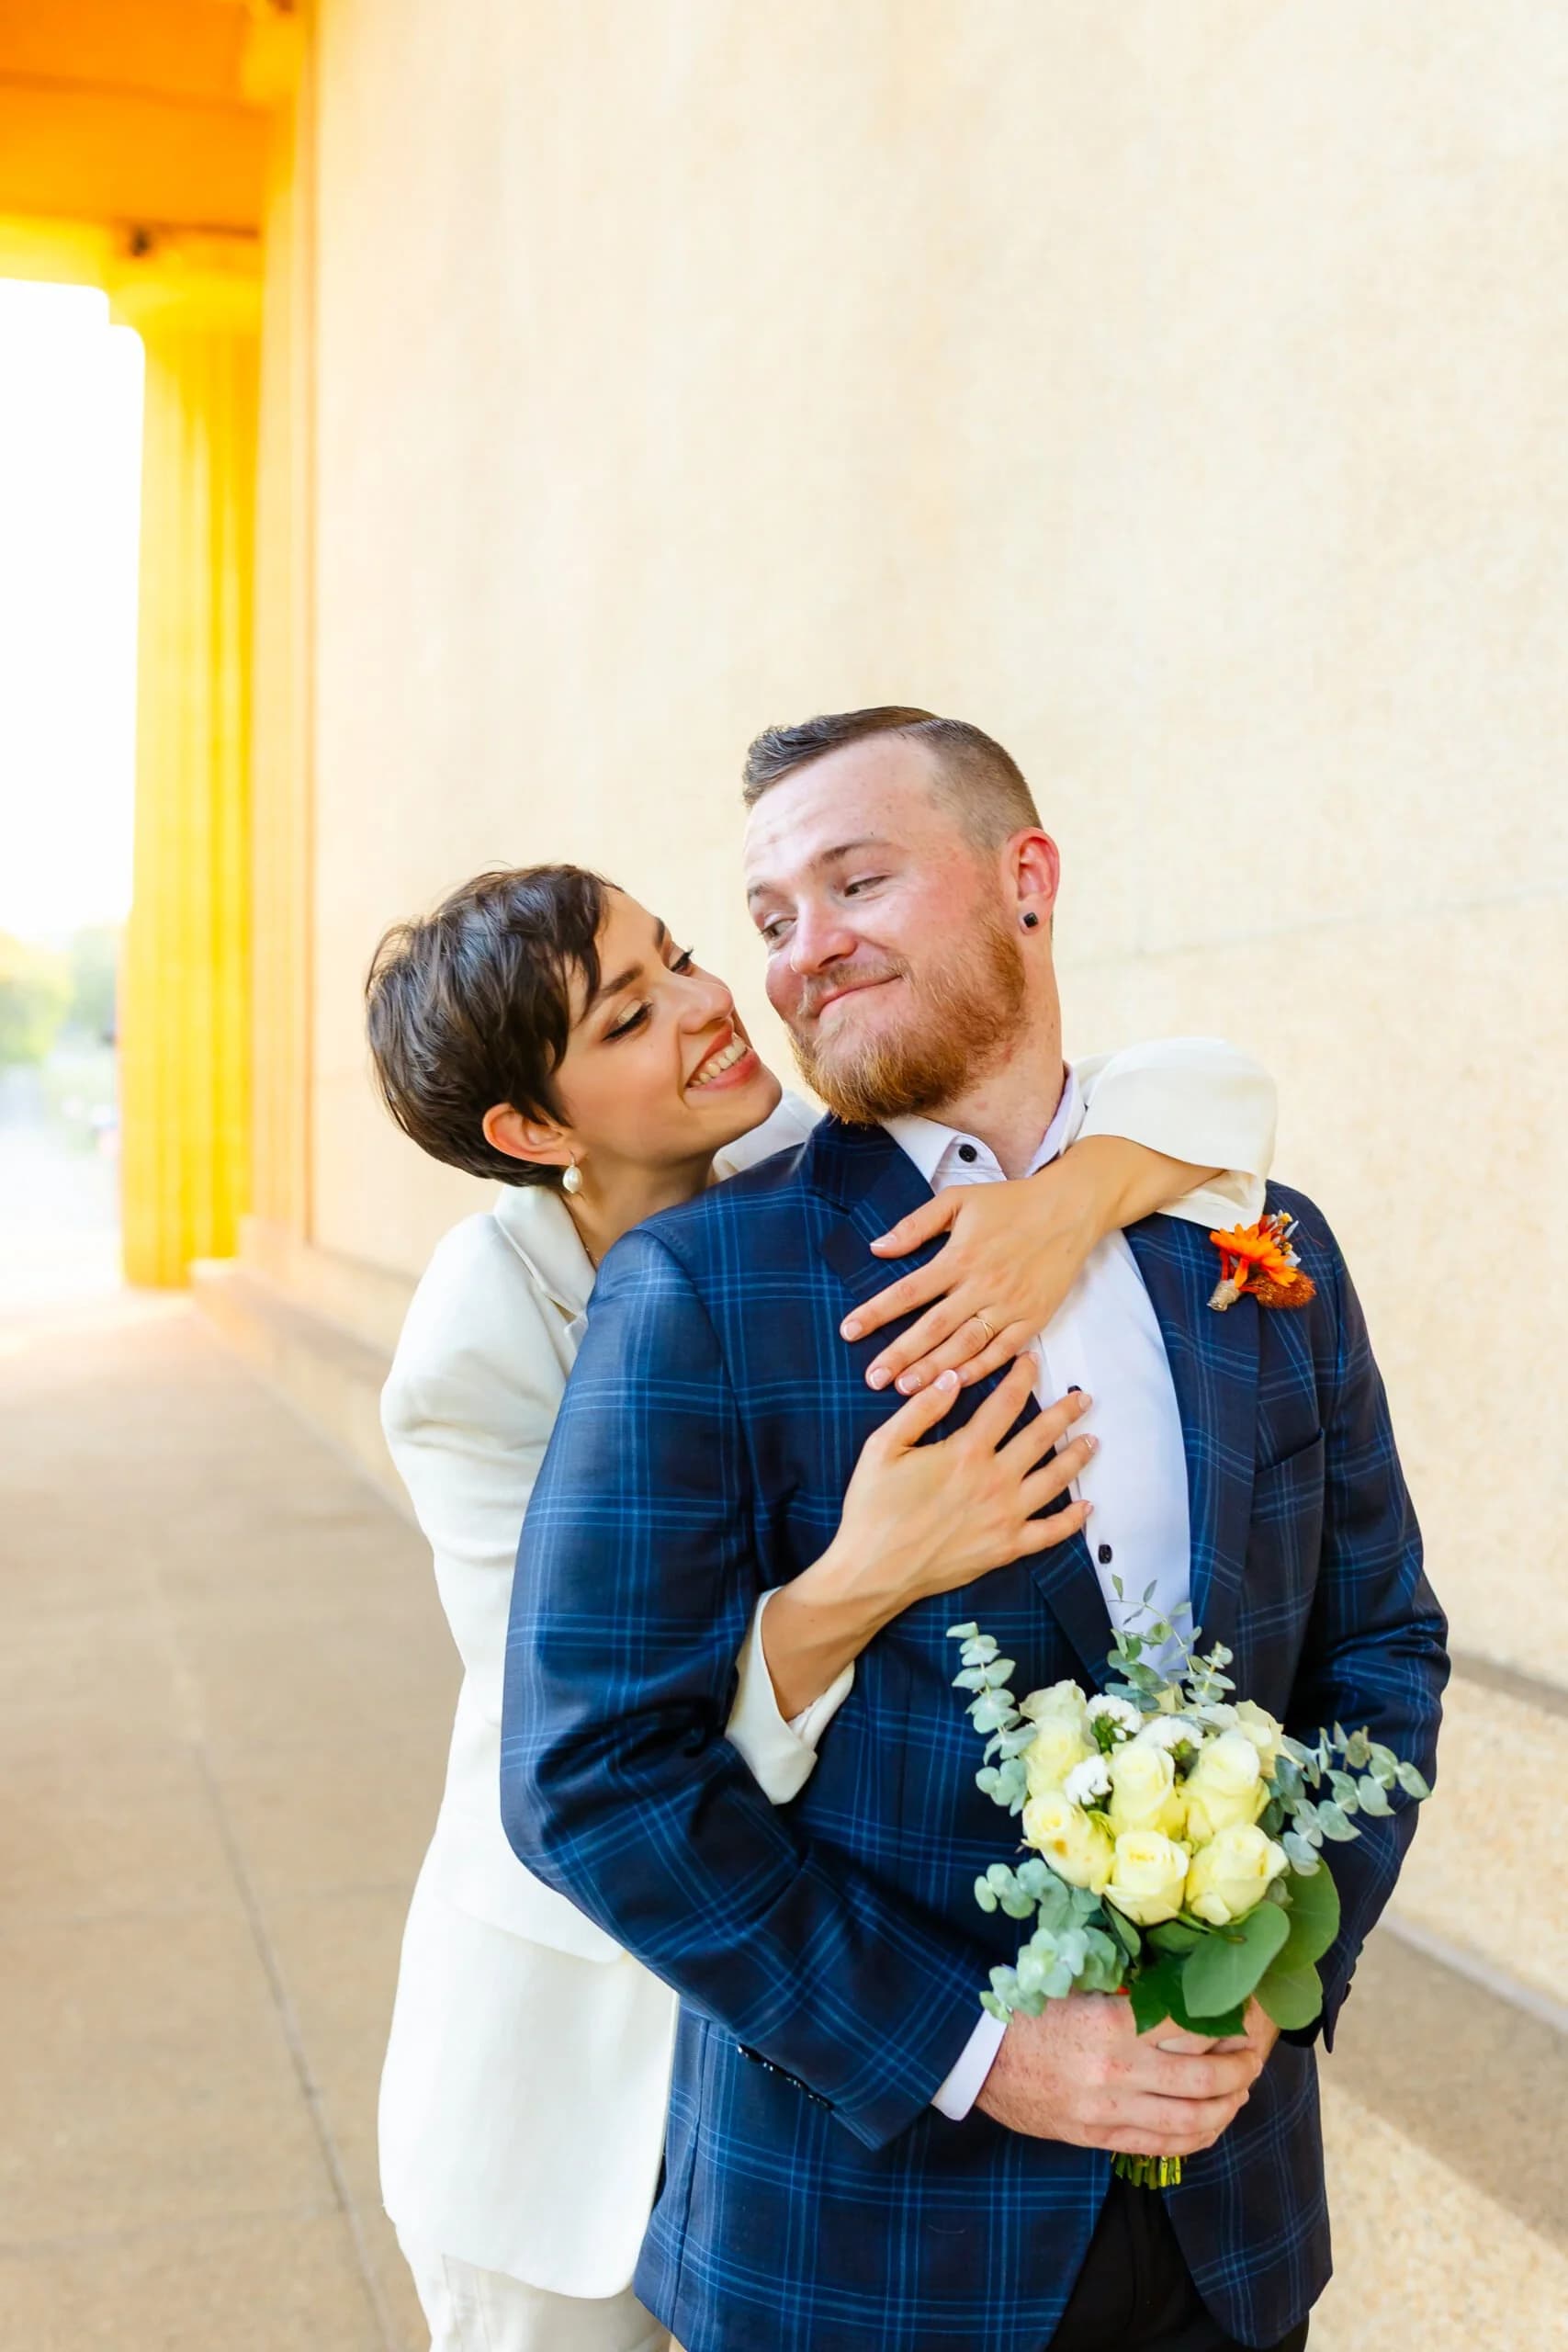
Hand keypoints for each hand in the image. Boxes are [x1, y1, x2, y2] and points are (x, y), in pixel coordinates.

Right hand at [757, 1362, 1094, 1718]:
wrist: (873, 1571)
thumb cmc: (873, 1507)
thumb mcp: (882, 1447)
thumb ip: (921, 1410)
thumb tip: (953, 1377)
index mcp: (966, 1451)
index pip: (1005, 1404)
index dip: (1022, 1378)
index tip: (1033, 1360)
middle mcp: (994, 1481)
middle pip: (1040, 1438)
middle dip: (1064, 1414)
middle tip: (1083, 1399)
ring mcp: (1005, 1516)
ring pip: (1054, 1480)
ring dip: (1076, 1457)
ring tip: (1092, 1440)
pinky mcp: (1006, 1548)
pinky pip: (1049, 1533)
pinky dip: (1072, 1520)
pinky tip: (1086, 1507)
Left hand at [844, 1138, 1212, 1395]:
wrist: (1071, 1209)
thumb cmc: (1011, 1202)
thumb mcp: (958, 1200)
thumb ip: (916, 1225)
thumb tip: (878, 1248)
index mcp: (960, 1257)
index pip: (909, 1291)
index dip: (877, 1312)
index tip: (849, 1331)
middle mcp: (982, 1285)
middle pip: (934, 1328)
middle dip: (900, 1355)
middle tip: (872, 1378)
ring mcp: (1010, 1306)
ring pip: (966, 1346)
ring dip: (934, 1370)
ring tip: (904, 1390)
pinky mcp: (1033, 1320)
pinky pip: (1002, 1352)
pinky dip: (979, 1370)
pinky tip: (955, 1385)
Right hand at [975, 1991, 1267, 2157]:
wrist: (978, 2058)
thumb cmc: (1029, 2013)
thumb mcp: (1079, 1989)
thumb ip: (1129, 1994)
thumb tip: (1183, 1987)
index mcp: (1112, 2022)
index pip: (1191, 2025)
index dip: (1227, 2019)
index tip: (1247, 2010)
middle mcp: (1118, 2070)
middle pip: (1203, 2076)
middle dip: (1241, 2066)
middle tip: (1255, 2054)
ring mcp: (1110, 2110)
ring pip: (1192, 2117)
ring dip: (1228, 2104)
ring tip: (1242, 2088)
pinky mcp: (1099, 2137)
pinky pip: (1163, 2145)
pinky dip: (1198, 2137)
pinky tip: (1214, 2123)